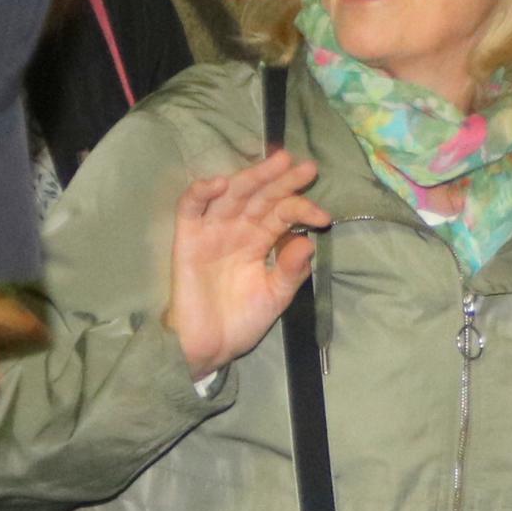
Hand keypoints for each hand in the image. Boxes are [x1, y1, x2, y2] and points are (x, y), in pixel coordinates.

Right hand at [168, 150, 330, 375]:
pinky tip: (220, 183)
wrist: (209, 347)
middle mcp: (237, 229)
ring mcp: (212, 231)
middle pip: (261, 197)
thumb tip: (308, 242)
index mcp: (259, 240)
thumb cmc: (241, 320)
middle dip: (283, 181)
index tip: (324, 217)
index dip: (302, 209)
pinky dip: (201, 193)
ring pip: (232, 194)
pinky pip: (190, 208)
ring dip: (253, 177)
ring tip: (278, 162)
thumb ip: (291, 271)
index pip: (282, 214)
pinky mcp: (187, 239)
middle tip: (308, 167)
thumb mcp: (275, 296)